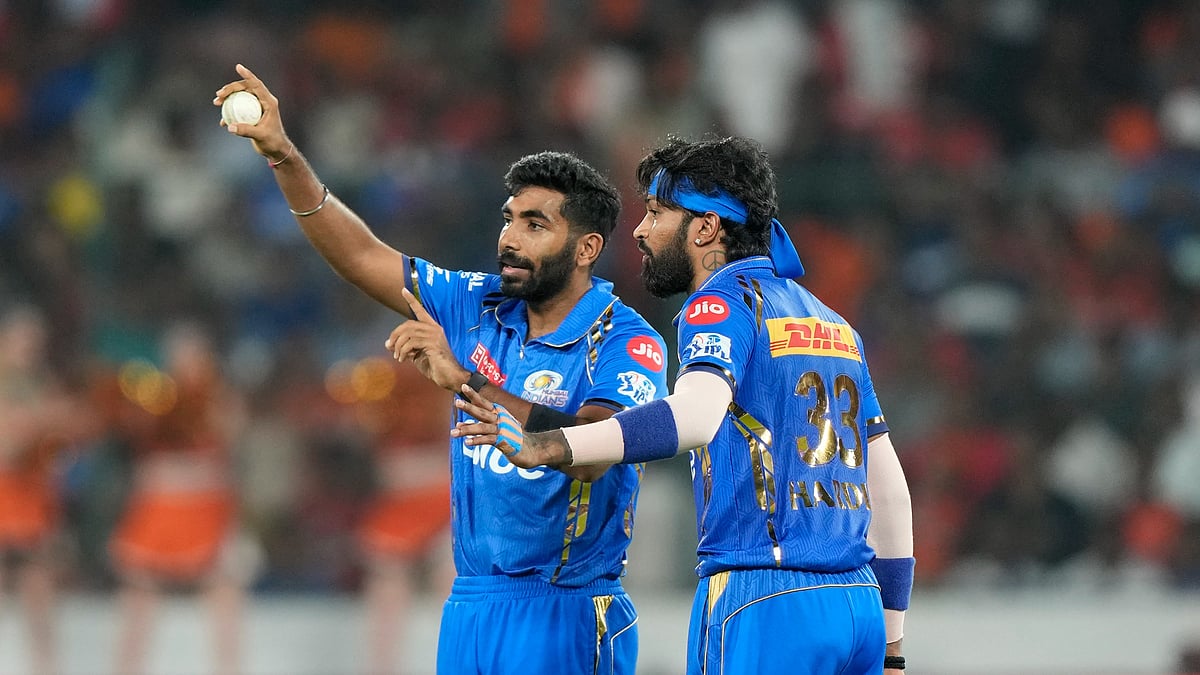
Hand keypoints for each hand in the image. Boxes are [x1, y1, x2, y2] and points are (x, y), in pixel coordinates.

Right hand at [213, 63, 291, 162]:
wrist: (276, 150)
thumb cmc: (273, 142)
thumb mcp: (260, 136)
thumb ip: (246, 130)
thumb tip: (230, 126)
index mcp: (269, 102)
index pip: (257, 85)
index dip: (248, 75)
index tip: (238, 67)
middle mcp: (263, 101)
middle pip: (245, 88)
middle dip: (230, 88)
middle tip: (219, 95)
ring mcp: (256, 107)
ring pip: (239, 97)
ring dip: (227, 98)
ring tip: (217, 103)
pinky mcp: (251, 114)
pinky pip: (238, 109)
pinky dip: (229, 112)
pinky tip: (223, 121)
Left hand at [386, 288, 469, 390]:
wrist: (451, 377)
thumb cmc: (436, 368)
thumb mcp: (417, 356)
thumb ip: (405, 348)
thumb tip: (388, 344)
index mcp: (433, 329)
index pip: (421, 311)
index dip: (412, 301)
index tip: (403, 290)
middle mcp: (434, 329)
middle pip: (408, 324)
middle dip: (395, 335)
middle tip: (389, 347)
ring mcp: (434, 335)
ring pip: (408, 333)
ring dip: (398, 345)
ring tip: (397, 356)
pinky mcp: (433, 343)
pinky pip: (411, 342)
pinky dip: (403, 351)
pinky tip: (403, 359)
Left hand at [452, 385, 568, 468]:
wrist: (533, 449)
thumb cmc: (513, 438)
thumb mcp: (497, 428)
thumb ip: (479, 425)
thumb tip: (459, 424)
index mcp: (499, 414)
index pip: (484, 402)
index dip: (474, 395)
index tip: (463, 386)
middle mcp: (500, 419)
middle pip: (482, 412)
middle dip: (469, 407)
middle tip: (457, 401)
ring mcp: (502, 430)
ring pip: (482, 428)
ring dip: (468, 429)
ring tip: (454, 431)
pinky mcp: (504, 442)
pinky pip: (488, 440)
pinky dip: (477, 441)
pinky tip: (467, 443)